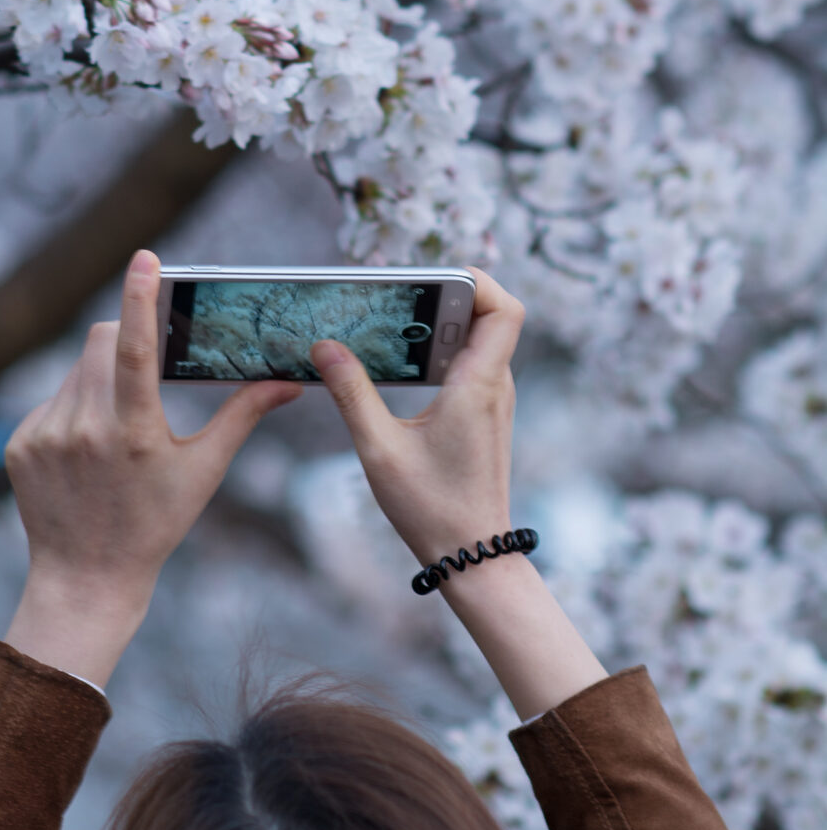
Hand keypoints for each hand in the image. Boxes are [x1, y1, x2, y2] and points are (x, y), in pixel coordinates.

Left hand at [2, 249, 300, 684]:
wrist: (85, 576)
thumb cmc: (155, 525)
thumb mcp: (202, 472)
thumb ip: (242, 418)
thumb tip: (289, 383)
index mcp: (134, 432)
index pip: (136, 348)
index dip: (142, 297)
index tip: (145, 257)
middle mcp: (84, 428)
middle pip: (102, 342)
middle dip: (127, 338)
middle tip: (147, 369)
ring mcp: (45, 434)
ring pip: (76, 369)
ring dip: (101, 377)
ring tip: (118, 426)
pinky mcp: (20, 442)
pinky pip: (52, 398)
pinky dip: (74, 406)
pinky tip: (87, 448)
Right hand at [310, 267, 523, 565]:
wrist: (471, 553)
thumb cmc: (430, 507)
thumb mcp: (378, 448)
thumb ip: (351, 392)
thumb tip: (324, 346)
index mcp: (478, 386)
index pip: (505, 308)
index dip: (477, 279)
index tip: (430, 276)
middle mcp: (495, 386)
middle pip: (491, 314)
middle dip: (448, 294)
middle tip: (399, 295)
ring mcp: (493, 401)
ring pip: (481, 339)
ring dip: (444, 323)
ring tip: (395, 320)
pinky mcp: (483, 415)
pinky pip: (472, 364)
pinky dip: (443, 350)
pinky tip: (404, 362)